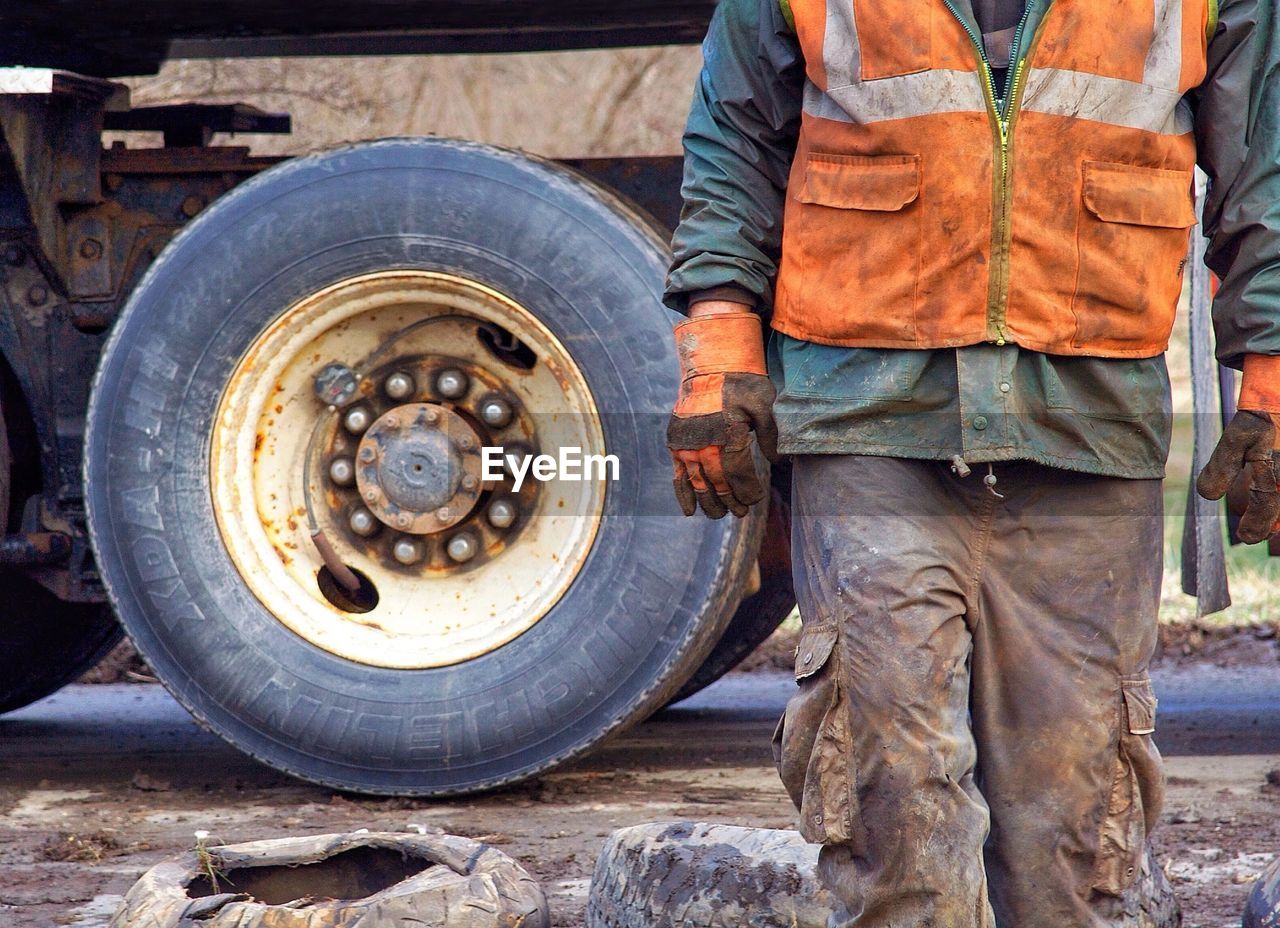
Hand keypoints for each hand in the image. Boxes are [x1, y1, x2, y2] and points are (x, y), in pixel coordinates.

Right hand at [667, 308, 777, 518]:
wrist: (710, 366)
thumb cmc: (743, 384)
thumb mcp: (765, 406)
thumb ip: (771, 437)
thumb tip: (781, 464)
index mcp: (728, 434)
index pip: (738, 474)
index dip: (747, 491)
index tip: (755, 500)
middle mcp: (704, 442)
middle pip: (718, 483)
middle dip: (730, 500)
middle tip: (741, 513)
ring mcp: (686, 444)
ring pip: (698, 483)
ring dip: (710, 502)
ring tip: (720, 514)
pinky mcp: (675, 442)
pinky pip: (678, 474)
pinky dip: (683, 494)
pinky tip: (690, 511)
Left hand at [1197, 410, 1279, 543]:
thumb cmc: (1259, 417)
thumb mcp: (1237, 437)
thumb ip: (1222, 466)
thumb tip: (1209, 497)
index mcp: (1275, 471)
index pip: (1266, 506)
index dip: (1256, 526)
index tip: (1245, 537)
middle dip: (1272, 526)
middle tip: (1255, 534)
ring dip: (1277, 517)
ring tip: (1268, 527)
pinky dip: (1278, 500)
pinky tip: (1272, 510)